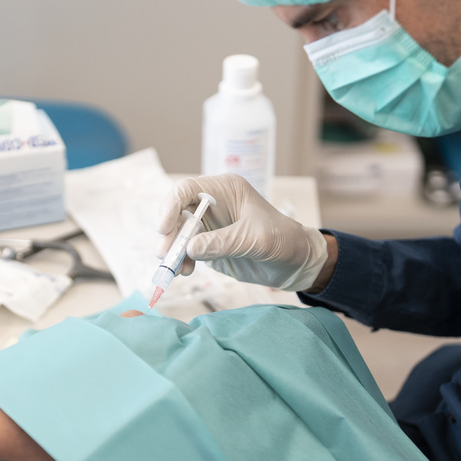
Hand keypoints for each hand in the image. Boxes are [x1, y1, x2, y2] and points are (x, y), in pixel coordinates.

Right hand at [157, 174, 328, 291]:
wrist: (296, 263)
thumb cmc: (283, 240)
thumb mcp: (256, 240)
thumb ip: (223, 242)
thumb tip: (190, 248)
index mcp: (225, 190)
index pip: (187, 190)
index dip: (170, 206)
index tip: (164, 228)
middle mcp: (212, 205)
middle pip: (177, 213)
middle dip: (169, 234)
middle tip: (165, 255)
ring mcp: (209, 226)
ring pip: (178, 234)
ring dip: (173, 251)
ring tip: (178, 269)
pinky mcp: (209, 245)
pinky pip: (186, 251)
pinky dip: (181, 261)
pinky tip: (185, 271)